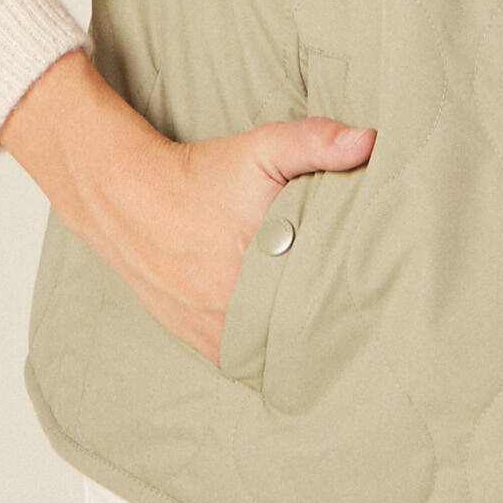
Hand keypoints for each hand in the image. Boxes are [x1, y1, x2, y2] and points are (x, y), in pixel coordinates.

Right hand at [0, 50, 373, 362]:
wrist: (128, 198)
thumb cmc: (200, 174)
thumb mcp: (260, 148)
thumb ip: (315, 143)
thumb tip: (368, 141)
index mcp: (260, 269)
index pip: (328, 301)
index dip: (354, 298)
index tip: (374, 290)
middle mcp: (237, 310)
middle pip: (305, 331)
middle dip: (332, 322)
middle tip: (360, 310)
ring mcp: (218, 334)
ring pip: (277, 352)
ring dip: (300, 341)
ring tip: (329, 325)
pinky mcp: (203, 344)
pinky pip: (249, 361)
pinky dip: (268, 350)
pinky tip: (289, 335)